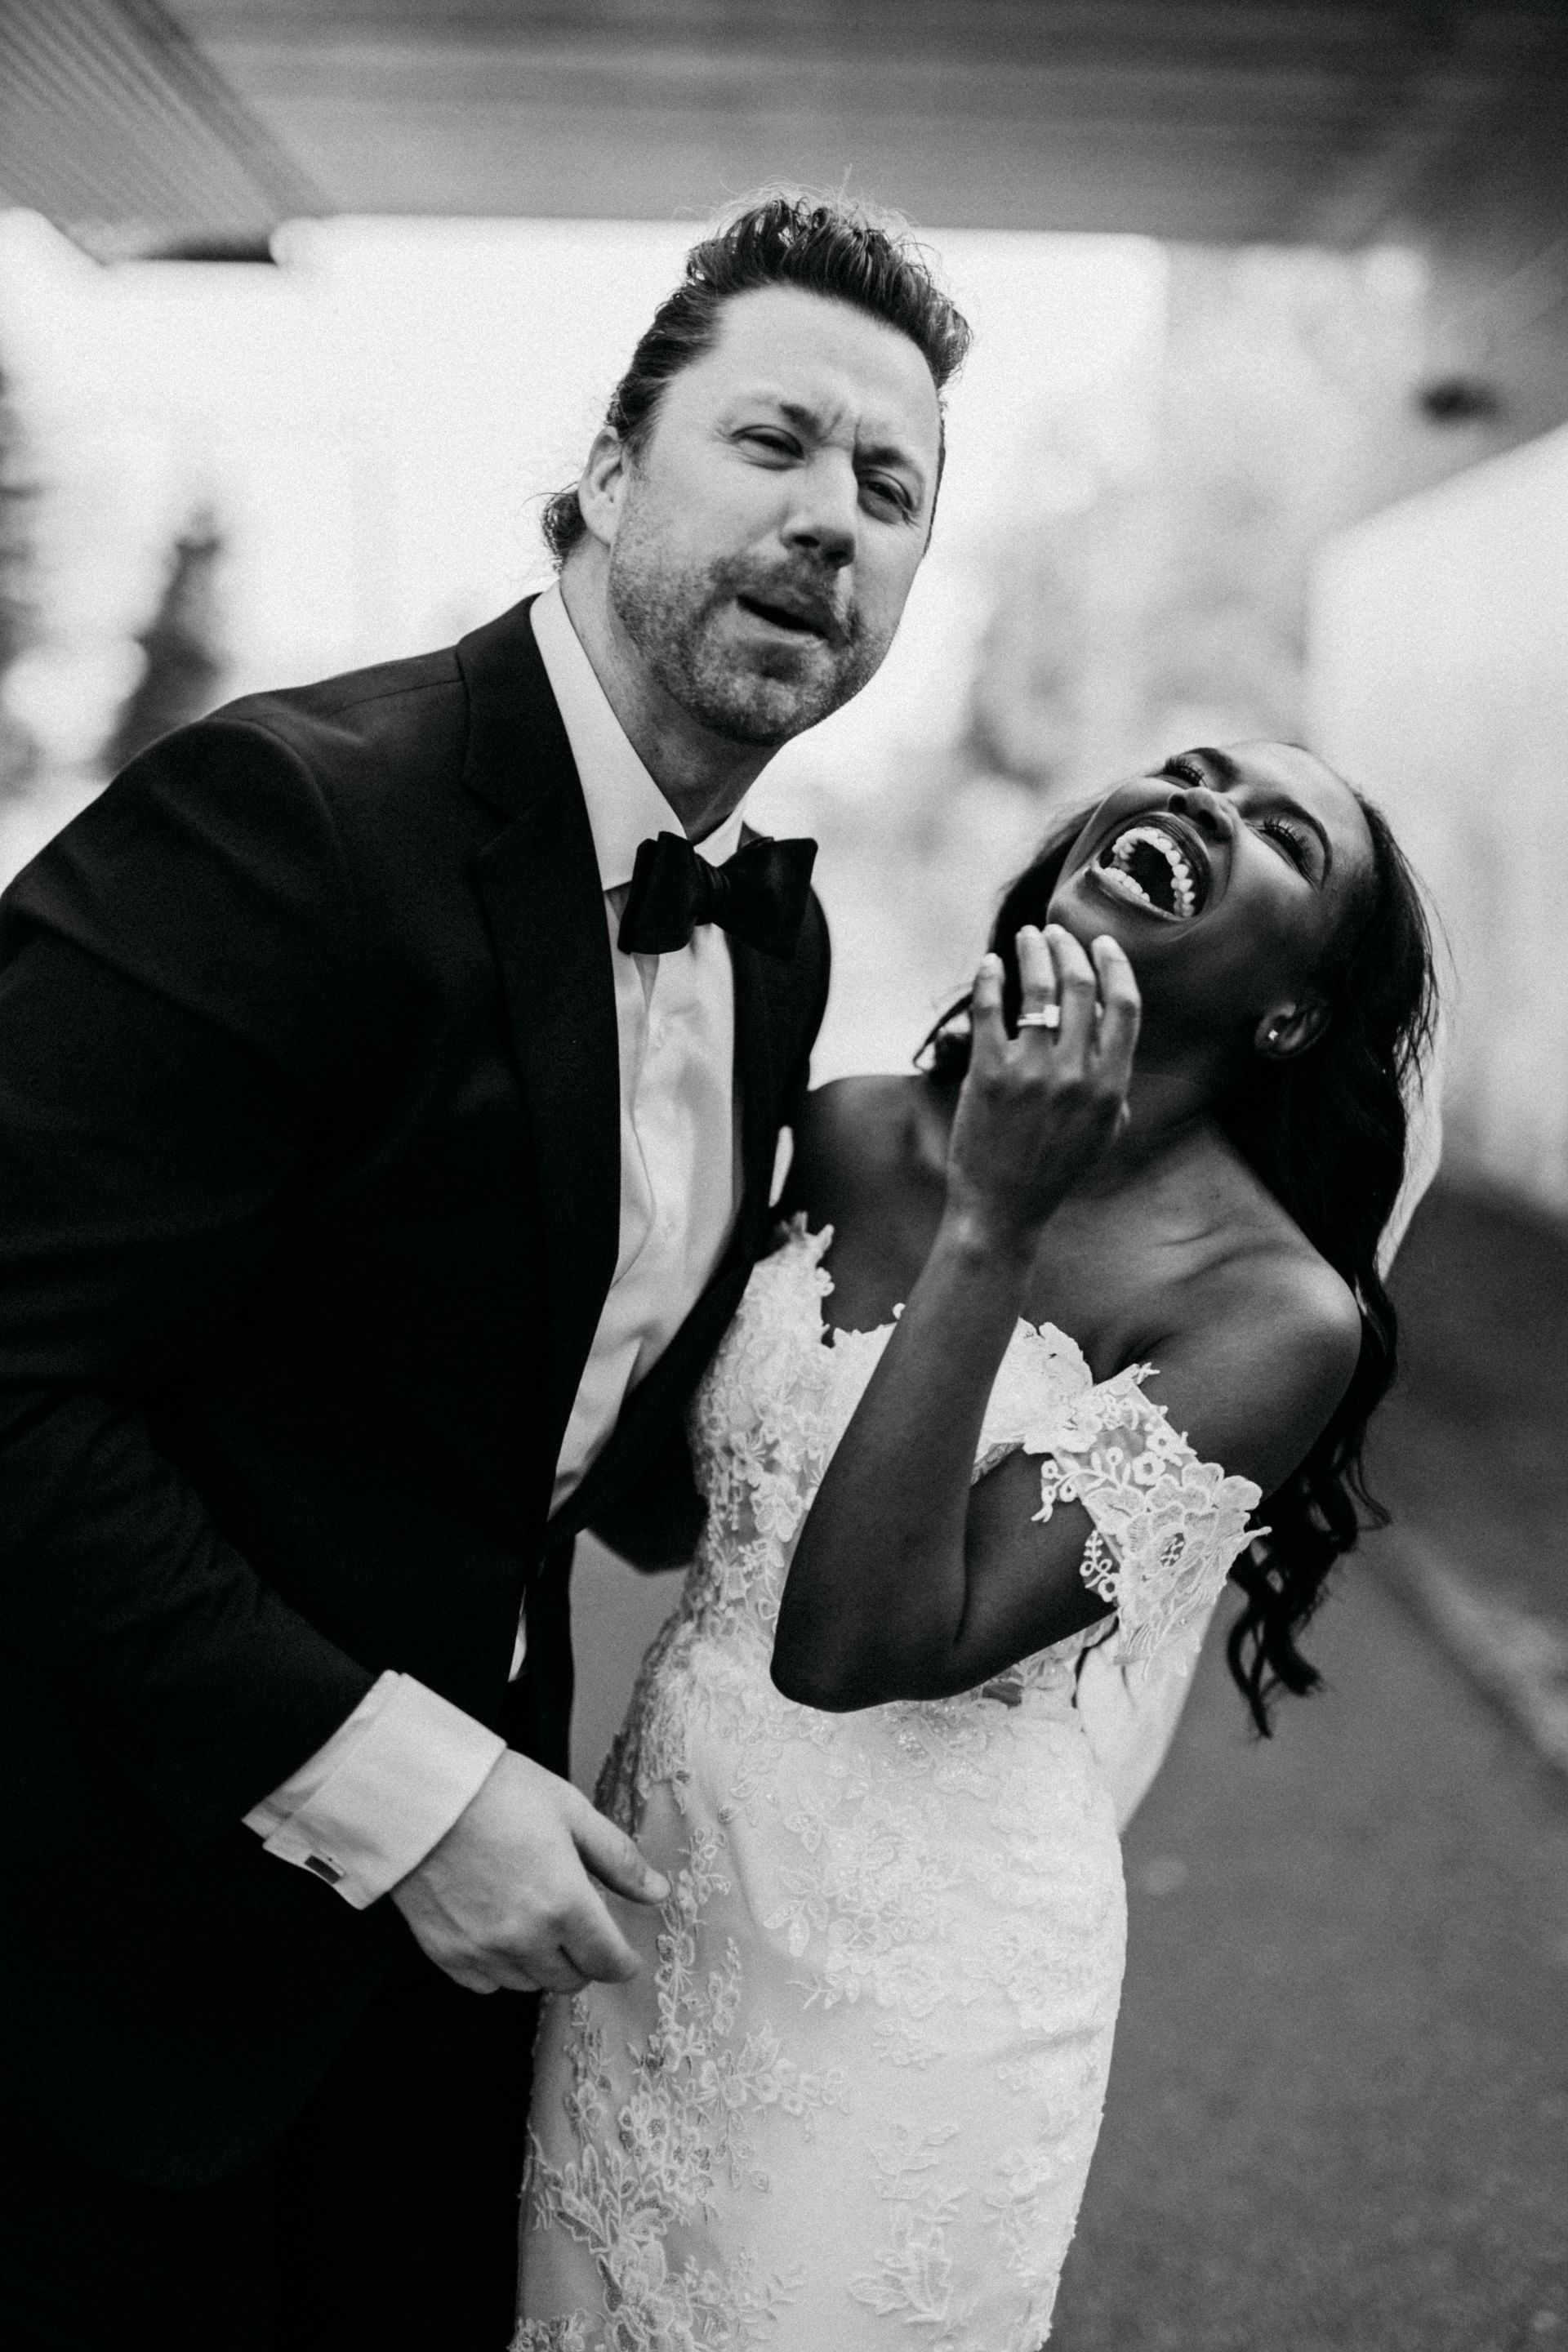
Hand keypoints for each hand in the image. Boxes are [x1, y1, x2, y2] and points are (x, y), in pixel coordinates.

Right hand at [389, 1748, 668, 1996]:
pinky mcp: (447, 1953)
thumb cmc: (499, 1792)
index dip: (623, 1963)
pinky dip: (500, 1966)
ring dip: (542, 1963)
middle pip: (570, 1979)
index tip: (625, 1956)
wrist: (423, 1793)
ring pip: (529, 1983)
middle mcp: (525, 1937)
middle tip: (578, 1927)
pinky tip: (500, 1930)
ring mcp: (483, 1949)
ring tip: (535, 1921)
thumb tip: (657, 1891)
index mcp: (564, 1903)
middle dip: (583, 1959)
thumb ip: (619, 1859)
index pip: (607, 1961)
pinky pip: (486, 1983)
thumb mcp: (572, 1812)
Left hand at [945, 925, 1139, 1252]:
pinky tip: (991, 964)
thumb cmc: (1055, 1169)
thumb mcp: (1103, 1133)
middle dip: (1069, 947)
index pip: (1124, 1007)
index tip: (1104, 944)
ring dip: (1034, 951)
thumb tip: (1108, 1034)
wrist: (1004, 1207)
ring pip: (1037, 988)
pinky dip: (991, 978)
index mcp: (1110, 1086)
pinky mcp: (986, 1075)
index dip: (1116, 967)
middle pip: (1080, 986)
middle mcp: (1074, 1074)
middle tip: (1056, 933)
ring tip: (1028, 937)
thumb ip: (1115, 1086)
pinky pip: (990, 1010)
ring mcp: (1030, 1072)